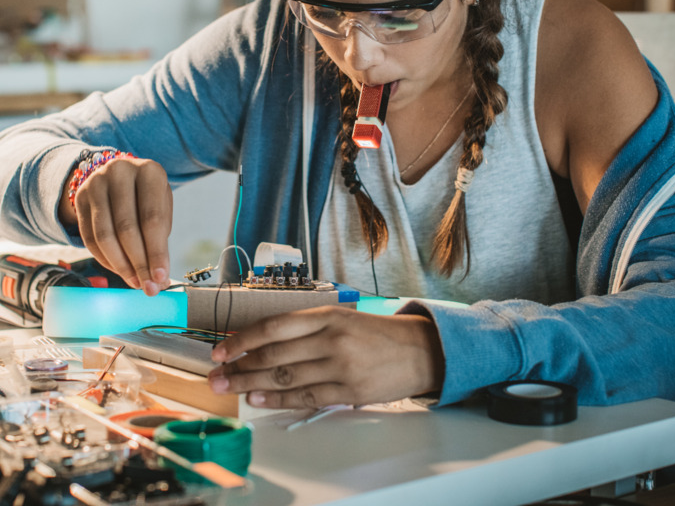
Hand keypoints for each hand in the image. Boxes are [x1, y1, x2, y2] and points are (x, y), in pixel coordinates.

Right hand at [58, 157, 171, 294]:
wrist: (118, 175)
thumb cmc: (147, 196)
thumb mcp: (161, 207)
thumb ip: (160, 239)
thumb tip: (159, 279)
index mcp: (150, 172)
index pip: (153, 219)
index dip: (156, 252)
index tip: (160, 277)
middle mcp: (120, 172)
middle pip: (127, 228)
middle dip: (138, 263)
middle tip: (148, 287)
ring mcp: (96, 184)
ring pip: (105, 235)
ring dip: (120, 266)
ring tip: (135, 282)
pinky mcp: (80, 199)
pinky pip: (89, 238)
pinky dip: (105, 259)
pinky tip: (119, 270)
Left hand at [207, 306, 444, 408]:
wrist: (418, 350)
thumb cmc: (376, 333)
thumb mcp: (344, 317)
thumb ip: (309, 327)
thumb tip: (264, 343)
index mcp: (329, 315)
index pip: (275, 326)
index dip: (243, 339)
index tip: (221, 348)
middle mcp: (332, 339)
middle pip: (275, 354)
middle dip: (239, 365)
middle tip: (216, 375)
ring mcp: (340, 367)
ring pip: (286, 377)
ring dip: (252, 384)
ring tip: (230, 387)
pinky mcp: (348, 391)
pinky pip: (306, 397)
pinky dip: (279, 400)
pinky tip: (259, 399)